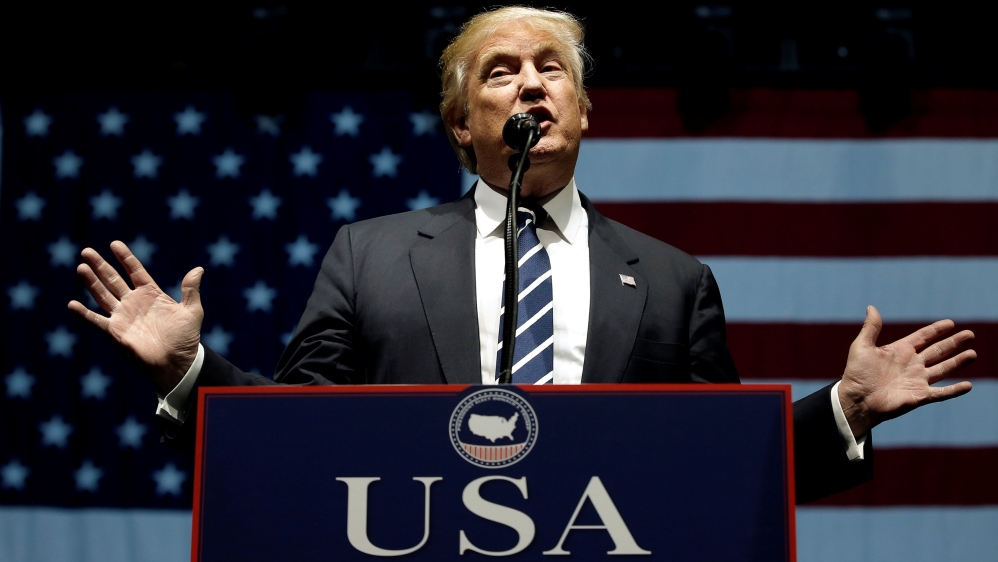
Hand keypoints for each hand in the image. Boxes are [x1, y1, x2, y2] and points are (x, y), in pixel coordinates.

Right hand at [67, 241, 203, 396]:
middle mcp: (133, 302)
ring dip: (91, 282)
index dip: (125, 257)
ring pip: (102, 295)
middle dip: (100, 265)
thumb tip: (199, 268)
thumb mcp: (192, 310)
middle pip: (113, 279)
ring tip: (81, 267)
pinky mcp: (115, 332)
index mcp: (151, 294)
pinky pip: (96, 321)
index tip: (114, 243)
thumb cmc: (186, 338)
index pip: (135, 271)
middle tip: (87, 251)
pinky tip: (72, 304)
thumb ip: (191, 289)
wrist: (177, 362)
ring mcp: (123, 316)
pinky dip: (84, 314)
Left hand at [838, 305, 975, 436]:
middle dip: (953, 342)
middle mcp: (912, 364)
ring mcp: (917, 380)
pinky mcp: (920, 396)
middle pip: (938, 350)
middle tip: (970, 334)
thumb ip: (871, 327)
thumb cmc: (857, 373)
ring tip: (973, 354)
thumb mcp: (862, 346)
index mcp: (900, 351)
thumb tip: (871, 307)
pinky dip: (954, 390)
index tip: (950, 323)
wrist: (857, 399)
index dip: (936, 330)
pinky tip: (968, 385)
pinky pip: (941, 393)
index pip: (923, 337)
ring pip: (943, 369)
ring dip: (958, 362)